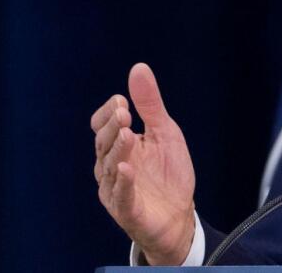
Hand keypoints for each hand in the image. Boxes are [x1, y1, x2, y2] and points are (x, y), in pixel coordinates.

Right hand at [91, 63, 196, 264]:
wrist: (179, 214)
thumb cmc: (168, 173)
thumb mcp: (164, 132)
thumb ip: (150, 104)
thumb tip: (138, 68)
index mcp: (120, 145)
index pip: (102, 126)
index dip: (108, 114)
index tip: (121, 101)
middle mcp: (112, 166)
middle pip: (104, 143)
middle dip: (113, 127)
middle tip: (123, 112)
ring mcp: (116, 189)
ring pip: (111, 167)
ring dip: (118, 150)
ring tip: (127, 134)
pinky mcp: (126, 210)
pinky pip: (121, 195)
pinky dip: (124, 182)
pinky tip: (127, 167)